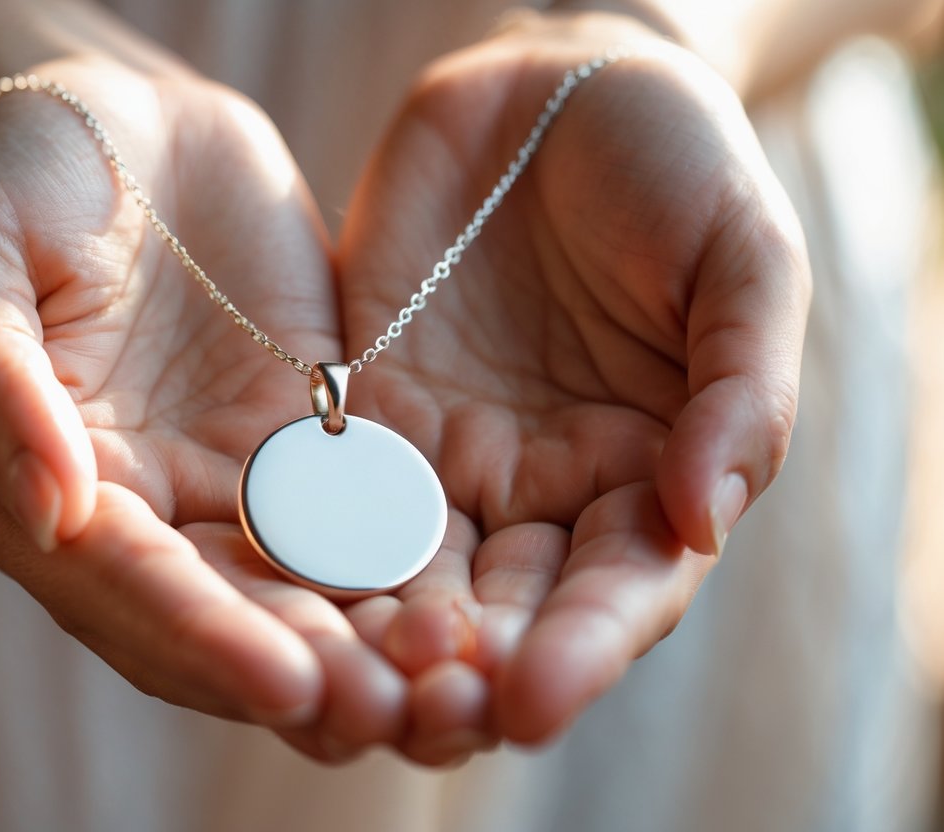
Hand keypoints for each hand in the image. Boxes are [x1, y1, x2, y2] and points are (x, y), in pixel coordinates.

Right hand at [0, 57, 411, 753]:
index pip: (122, 587)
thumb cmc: (31, 166)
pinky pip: (358, 516)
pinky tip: (473, 600)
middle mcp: (144, 509)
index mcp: (45, 483)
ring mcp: (230, 481)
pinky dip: (405, 566)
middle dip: (303, 675)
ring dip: (368, 647)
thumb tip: (51, 513)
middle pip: (221, 619)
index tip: (289, 683)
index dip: (200, 638)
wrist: (133, 120)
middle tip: (391, 716)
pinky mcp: (305, 445)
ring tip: (447, 687)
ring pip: (298, 590)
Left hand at [336, 12, 810, 746]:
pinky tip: (280, 592)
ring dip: (381, 639)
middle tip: (424, 713)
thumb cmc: (675, 163)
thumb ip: (738, 390)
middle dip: (470, 668)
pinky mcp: (365, 417)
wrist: (552, 90)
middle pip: (508, 610)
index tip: (536, 698)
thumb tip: (704, 519)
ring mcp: (449, 459)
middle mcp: (545, 489)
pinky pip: (333, 497)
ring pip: (413, 576)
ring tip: (347, 685)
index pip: (620, 590)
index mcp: (650, 471)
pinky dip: (313, 551)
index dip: (585, 650)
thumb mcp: (743, 258)